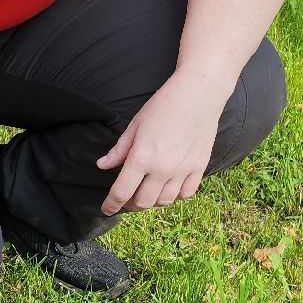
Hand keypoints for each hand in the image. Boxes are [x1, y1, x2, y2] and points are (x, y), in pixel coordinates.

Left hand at [98, 70, 227, 214]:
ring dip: (152, 201)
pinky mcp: (199, 167)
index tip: (107, 209)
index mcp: (142, 157)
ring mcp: (183, 170)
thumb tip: (102, 165)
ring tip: (147, 192)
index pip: (122, 192)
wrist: (198, 94)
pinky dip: (175, 195)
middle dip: (131, 205)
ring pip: (164, 201)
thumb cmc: (163, 105)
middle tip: (127, 198)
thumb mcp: (135, 126)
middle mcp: (162, 168)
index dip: (111, 205)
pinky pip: (186, 193)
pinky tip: (168, 187)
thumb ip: (119, 150)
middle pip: (143, 202)